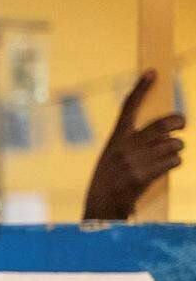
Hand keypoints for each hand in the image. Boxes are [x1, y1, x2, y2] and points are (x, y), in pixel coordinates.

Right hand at [84, 71, 184, 219]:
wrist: (100, 209)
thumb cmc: (108, 183)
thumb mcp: (111, 158)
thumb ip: (131, 143)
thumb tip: (165, 133)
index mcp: (116, 139)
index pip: (128, 107)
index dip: (141, 87)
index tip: (153, 71)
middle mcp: (124, 147)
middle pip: (163, 124)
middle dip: (179, 123)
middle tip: (181, 125)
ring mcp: (133, 161)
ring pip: (173, 143)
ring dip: (177, 148)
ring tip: (171, 154)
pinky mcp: (142, 175)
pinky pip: (173, 160)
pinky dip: (174, 162)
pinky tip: (166, 167)